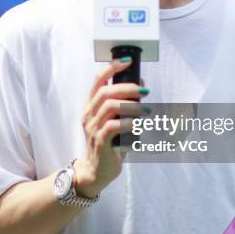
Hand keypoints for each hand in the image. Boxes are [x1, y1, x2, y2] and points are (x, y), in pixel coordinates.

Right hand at [75, 58, 146, 196]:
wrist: (97, 171)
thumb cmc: (110, 143)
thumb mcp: (114, 120)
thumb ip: (124, 104)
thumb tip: (141, 85)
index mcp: (90, 106)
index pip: (97, 80)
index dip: (111, 68)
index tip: (127, 62)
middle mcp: (88, 114)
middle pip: (105, 91)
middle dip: (127, 87)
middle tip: (144, 91)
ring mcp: (92, 128)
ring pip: (110, 106)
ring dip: (132, 105)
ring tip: (146, 110)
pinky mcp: (100, 142)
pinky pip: (114, 126)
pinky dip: (129, 122)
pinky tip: (139, 124)